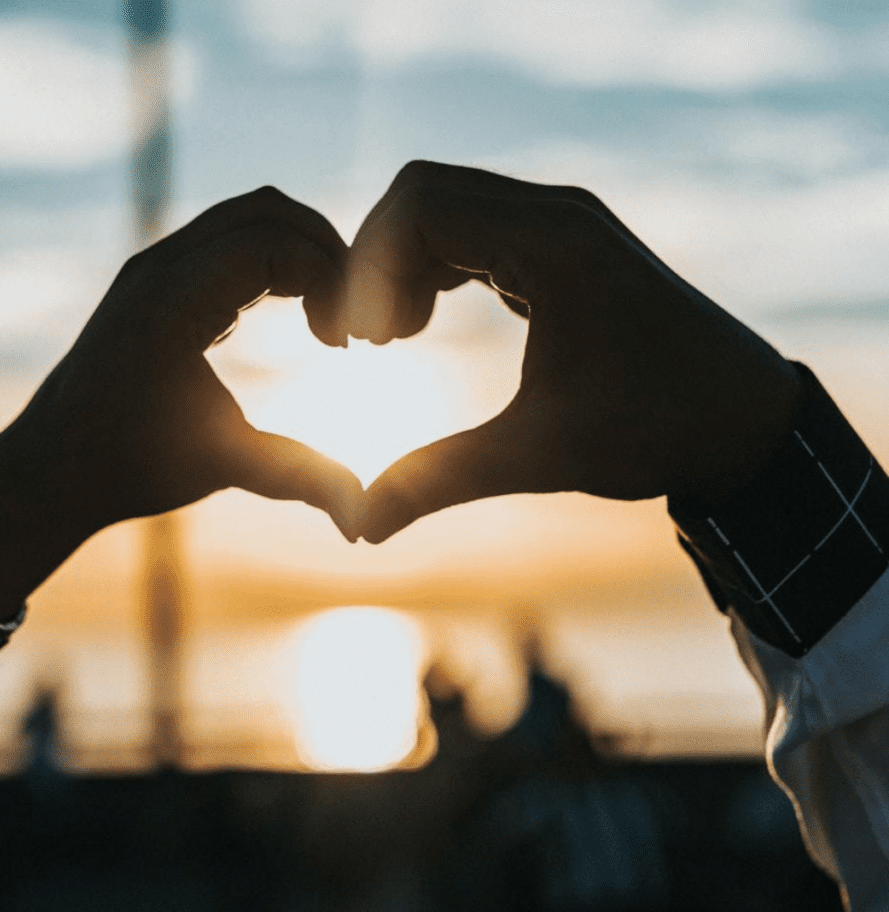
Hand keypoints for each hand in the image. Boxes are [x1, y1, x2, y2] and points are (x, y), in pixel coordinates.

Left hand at [0, 187, 362, 617]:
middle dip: (325, 252)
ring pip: (247, 217)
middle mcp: (159, 268)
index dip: (330, 278)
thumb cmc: (129, 467)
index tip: (348, 342)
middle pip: (266, 211)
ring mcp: (154, 267)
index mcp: (172, 302)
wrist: (52, 467)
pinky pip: (228, 240)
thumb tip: (362, 519)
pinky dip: (274, 261)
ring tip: (329, 317)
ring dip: (301, 252)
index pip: (274, 242)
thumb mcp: (222, 468)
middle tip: (353, 317)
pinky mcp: (157, 279)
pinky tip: (295, 317)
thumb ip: (298, 478)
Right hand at [348, 161, 801, 542]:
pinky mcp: (566, 247)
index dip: (369, 269)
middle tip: (370, 341)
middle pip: (424, 195)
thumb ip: (440, 480)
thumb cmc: (654, 430)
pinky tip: (427, 324)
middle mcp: (557, 215)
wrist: (741, 420)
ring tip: (394, 338)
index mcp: (552, 245)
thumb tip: (362, 526)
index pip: (419, 207)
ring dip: (406, 264)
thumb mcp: (538, 455)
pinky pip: (477, 230)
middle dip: (378, 262)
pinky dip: (437, 267)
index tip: (365, 343)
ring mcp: (564, 225)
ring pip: (448, 208)